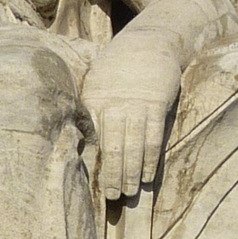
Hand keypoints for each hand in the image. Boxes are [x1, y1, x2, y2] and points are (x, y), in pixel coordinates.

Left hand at [82, 35, 180, 199]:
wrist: (149, 41)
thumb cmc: (119, 65)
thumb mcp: (96, 79)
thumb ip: (90, 107)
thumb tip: (81, 138)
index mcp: (94, 99)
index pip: (93, 138)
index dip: (93, 163)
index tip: (89, 184)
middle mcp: (114, 104)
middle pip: (112, 147)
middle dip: (111, 174)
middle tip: (110, 197)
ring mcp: (136, 105)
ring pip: (132, 146)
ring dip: (130, 172)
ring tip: (128, 193)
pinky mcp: (157, 104)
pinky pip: (152, 138)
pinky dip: (150, 159)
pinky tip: (147, 176)